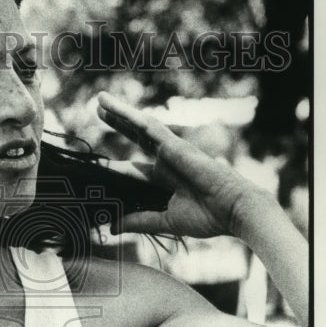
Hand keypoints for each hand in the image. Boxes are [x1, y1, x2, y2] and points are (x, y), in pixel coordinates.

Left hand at [96, 91, 268, 239]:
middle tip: (97, 110)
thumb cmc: (208, 217)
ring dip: (119, 113)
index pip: (133, 170)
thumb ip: (139, 221)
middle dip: (117, 124)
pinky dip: (129, 115)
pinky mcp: (173, 145)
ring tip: (99, 99)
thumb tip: (112, 227)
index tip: (93, 167)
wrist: (232, 211)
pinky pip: (146, 126)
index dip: (113, 167)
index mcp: (164, 180)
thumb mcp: (165, 221)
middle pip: (135, 138)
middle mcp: (165, 161)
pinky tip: (112, 105)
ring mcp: (169, 151)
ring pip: (138, 127)